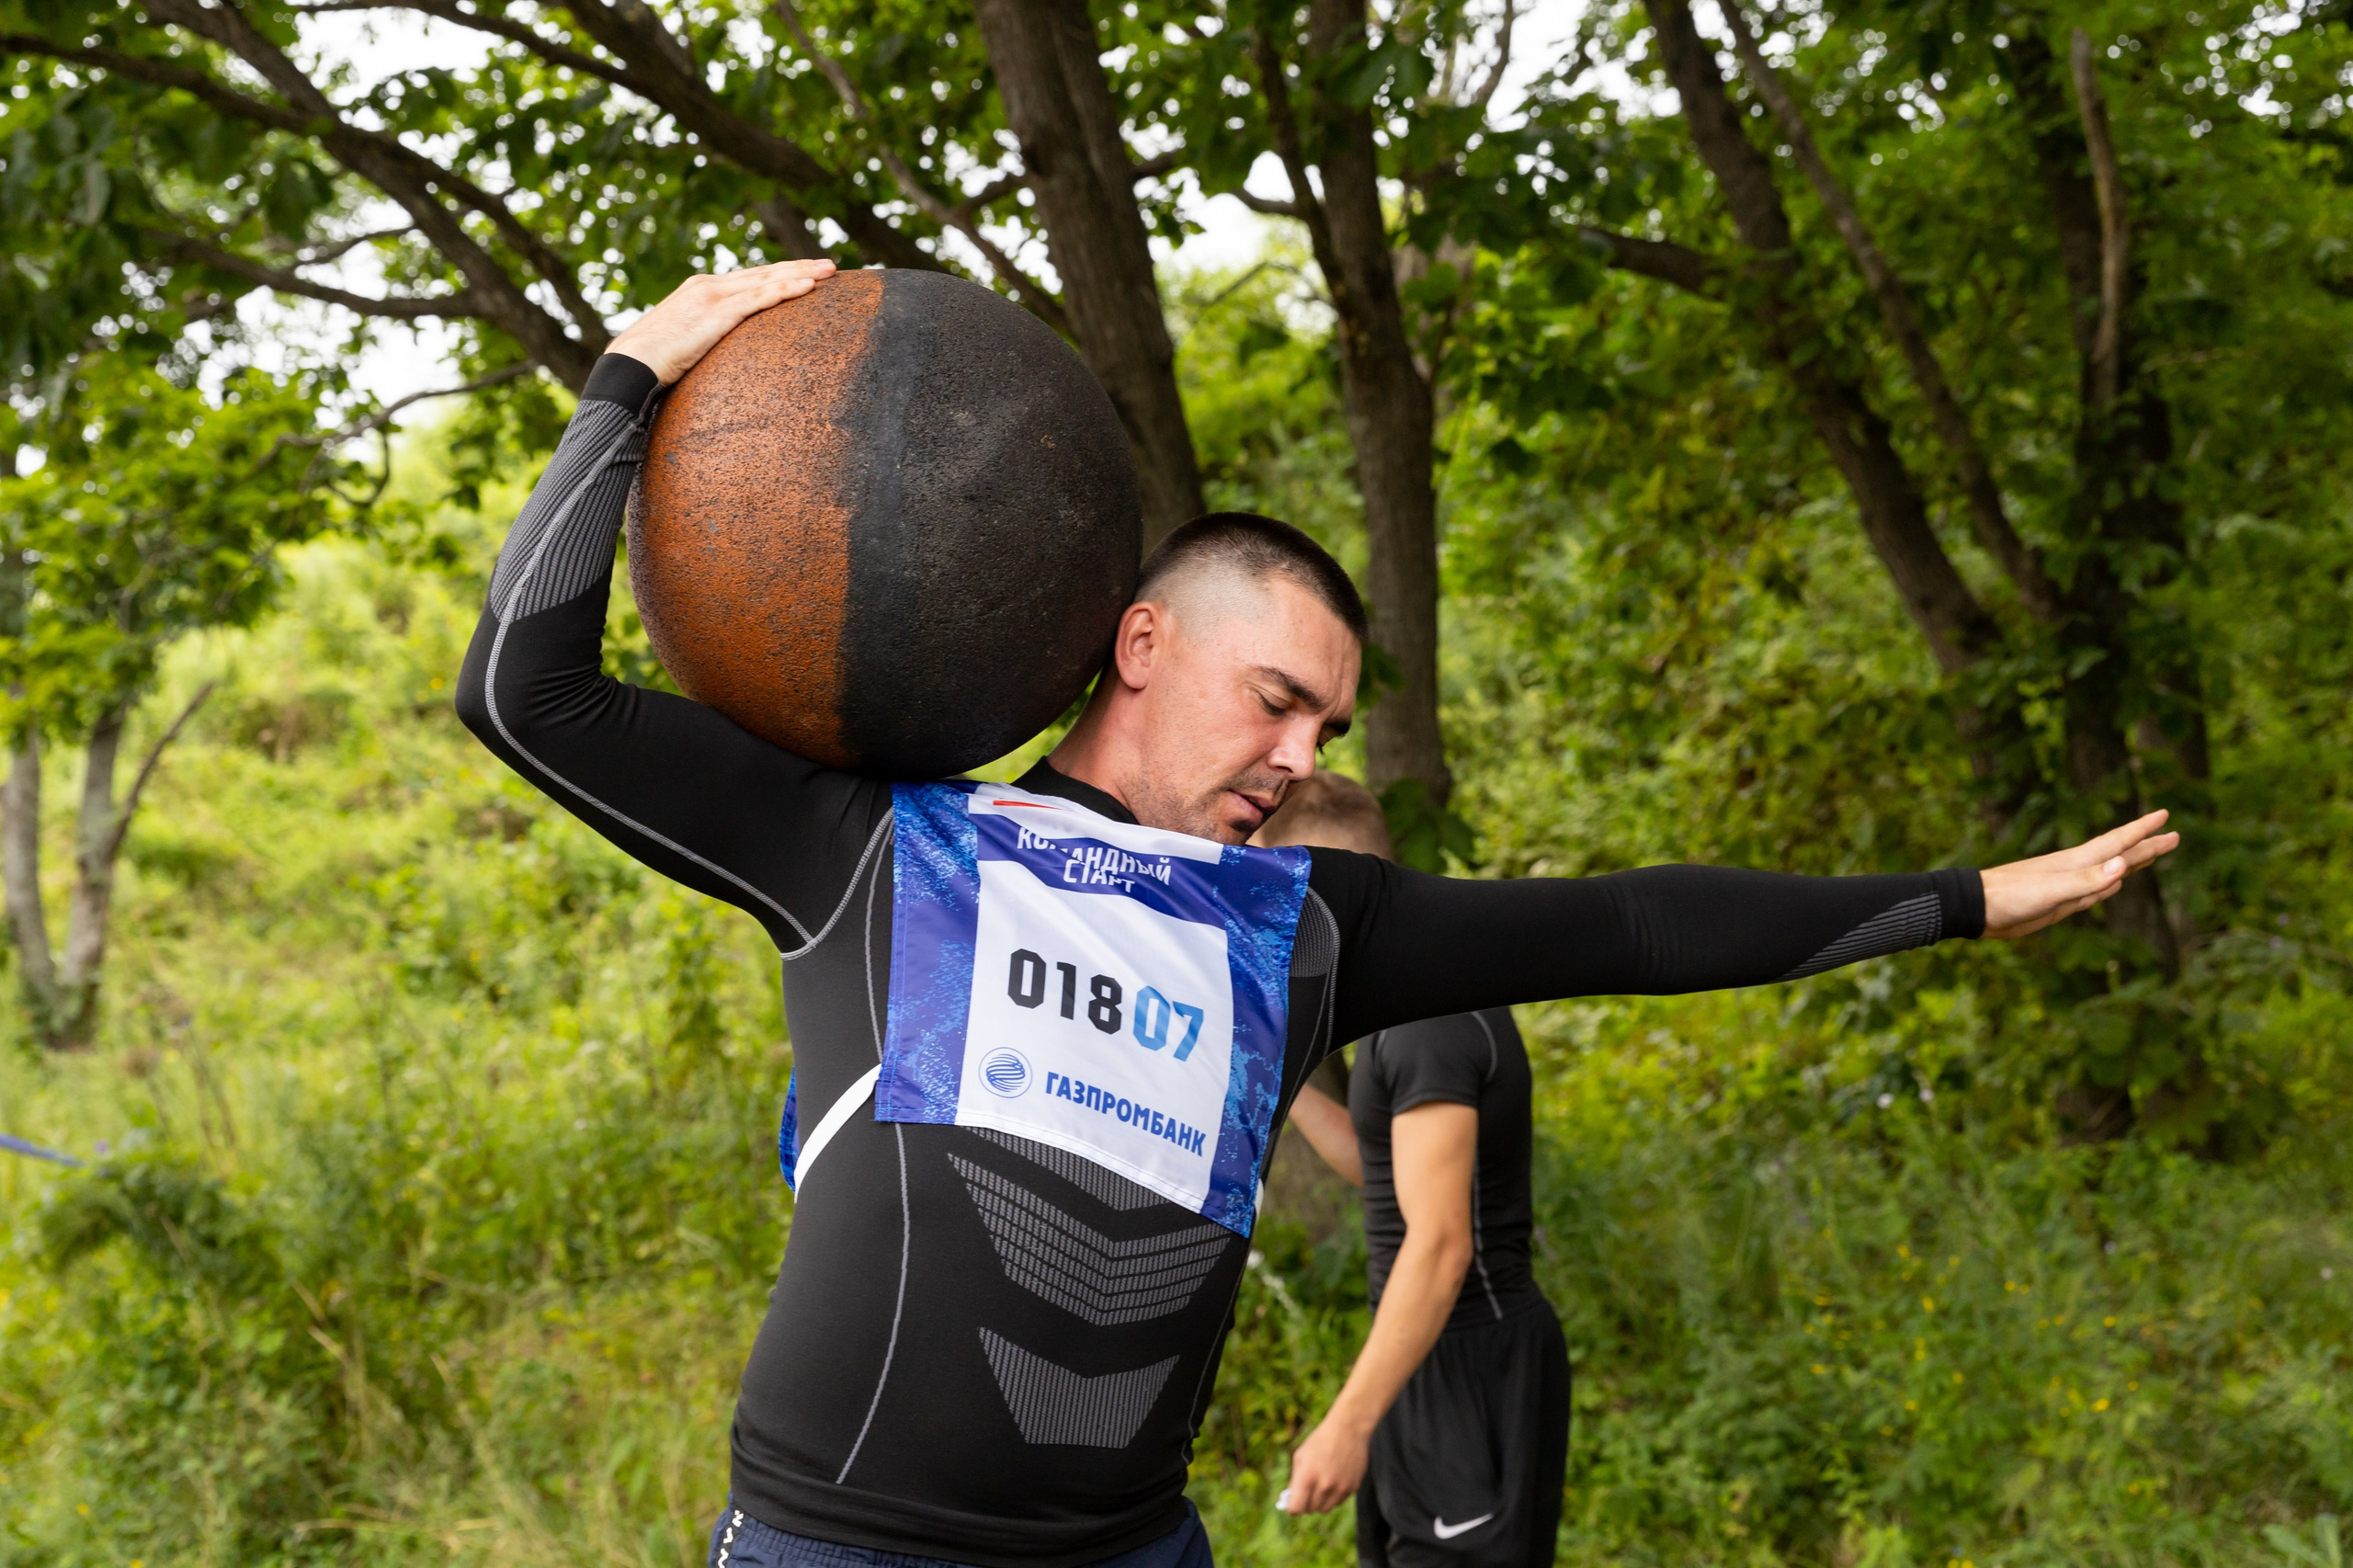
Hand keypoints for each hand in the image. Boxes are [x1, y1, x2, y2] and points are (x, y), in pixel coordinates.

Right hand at [606, 259, 836, 383]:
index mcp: (702, 289)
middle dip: (799, 267)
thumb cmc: (653, 360)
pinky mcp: (717, 314)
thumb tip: (714, 348)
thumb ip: (704, 334)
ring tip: (830, 271)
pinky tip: (808, 287)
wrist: (632, 363)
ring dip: (801, 274)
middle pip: (764, 272)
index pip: (750, 276)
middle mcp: (710, 286)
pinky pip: (760, 299)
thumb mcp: (684, 339)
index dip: (779, 273)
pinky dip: (785, 290)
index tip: (805, 272)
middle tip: (830, 266)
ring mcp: (713, 297)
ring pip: (767, 280)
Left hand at [1281, 1412, 1370, 1513]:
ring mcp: (1340, 1488)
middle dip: (1306, 1504)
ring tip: (1321, 1485)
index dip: (1292, 1508)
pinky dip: (1334, 1496)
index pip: (1297, 1508)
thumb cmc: (1320, 1441)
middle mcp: (1324, 1485)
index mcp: (1307, 1477)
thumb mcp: (1301, 1456)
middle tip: (1306, 1493)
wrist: (1348, 1429)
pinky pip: (1339, 1501)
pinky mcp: (1353, 1488)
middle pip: (1311, 1510)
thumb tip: (1291, 1500)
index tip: (1292, 1505)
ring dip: (1321, 1502)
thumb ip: (1295, 1480)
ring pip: (1326, 1509)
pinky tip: (1335, 1479)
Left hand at [1979, 809, 2181, 939]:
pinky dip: (2109, 885)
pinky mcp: (2060, 902)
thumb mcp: (2052, 890)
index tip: (2164, 815)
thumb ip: (2087, 881)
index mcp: (2077, 862)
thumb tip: (2123, 867)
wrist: (1978, 909)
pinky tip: (2115, 882)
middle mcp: (2077, 870)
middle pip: (2120, 855)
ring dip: (2131, 863)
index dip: (2142, 830)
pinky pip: (2094, 892)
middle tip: (2173, 836)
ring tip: (2149, 854)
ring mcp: (2069, 885)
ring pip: (2110, 872)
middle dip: (2147, 846)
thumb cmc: (2011, 896)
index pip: (2117, 842)